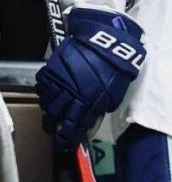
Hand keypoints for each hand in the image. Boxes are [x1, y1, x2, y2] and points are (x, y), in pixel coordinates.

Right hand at [35, 6, 145, 149]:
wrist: (106, 36)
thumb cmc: (118, 61)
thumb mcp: (118, 87)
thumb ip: (107, 103)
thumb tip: (98, 115)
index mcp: (90, 100)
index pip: (75, 126)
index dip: (69, 138)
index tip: (66, 145)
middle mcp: (72, 94)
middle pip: (57, 118)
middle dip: (55, 128)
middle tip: (55, 132)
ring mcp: (60, 81)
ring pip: (48, 104)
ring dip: (49, 112)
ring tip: (51, 116)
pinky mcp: (52, 68)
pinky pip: (43, 86)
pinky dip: (44, 93)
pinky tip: (49, 96)